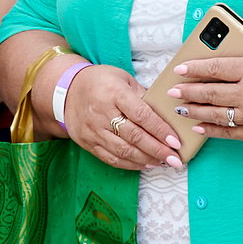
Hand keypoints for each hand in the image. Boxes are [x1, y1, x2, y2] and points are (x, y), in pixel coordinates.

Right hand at [65, 64, 183, 170]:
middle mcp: (102, 113)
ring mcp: (93, 130)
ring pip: (123, 150)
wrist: (66, 90)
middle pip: (134, 136)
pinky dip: (130, 164)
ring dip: (146, 159)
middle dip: (157, 150)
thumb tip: (166, 113)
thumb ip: (143, 95)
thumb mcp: (123, 79)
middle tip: (175, 158)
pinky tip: (145, 164)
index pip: (141, 115)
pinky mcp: (88, 142)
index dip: (160, 130)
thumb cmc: (100, 81)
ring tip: (163, 162)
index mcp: (114, 93)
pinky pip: (111, 158)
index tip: (175, 141)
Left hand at [167, 51, 242, 142]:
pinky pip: (229, 132)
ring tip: (179, 109)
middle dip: (187, 92)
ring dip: (195, 111)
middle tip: (172, 91)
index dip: (195, 68)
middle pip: (210, 92)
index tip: (180, 68)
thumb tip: (230, 64)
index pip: (216, 68)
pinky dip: (212, 130)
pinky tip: (199, 128)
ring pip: (216, 114)